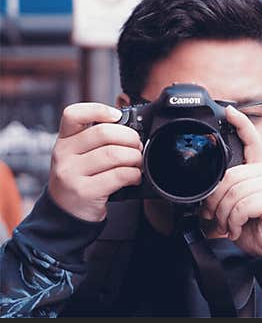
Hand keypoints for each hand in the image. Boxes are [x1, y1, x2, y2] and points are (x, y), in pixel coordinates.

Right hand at [48, 103, 142, 221]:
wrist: (66, 212)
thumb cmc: (80, 179)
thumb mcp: (79, 155)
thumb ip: (97, 141)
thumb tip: (132, 129)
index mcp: (64, 140)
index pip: (73, 114)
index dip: (98, 110)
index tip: (117, 115)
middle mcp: (64, 154)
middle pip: (104, 133)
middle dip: (130, 137)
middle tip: (137, 145)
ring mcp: (71, 173)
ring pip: (115, 154)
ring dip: (135, 157)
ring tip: (137, 163)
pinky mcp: (84, 191)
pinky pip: (119, 175)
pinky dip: (134, 174)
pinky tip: (134, 177)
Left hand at [200, 106, 261, 256]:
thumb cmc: (257, 228)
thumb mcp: (237, 207)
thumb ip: (228, 192)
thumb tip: (208, 190)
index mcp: (261, 171)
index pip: (252, 142)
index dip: (241, 125)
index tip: (230, 112)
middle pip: (230, 176)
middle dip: (216, 201)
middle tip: (217, 218)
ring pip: (233, 192)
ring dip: (225, 215)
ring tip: (230, 226)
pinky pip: (242, 205)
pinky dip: (234, 221)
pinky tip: (238, 229)